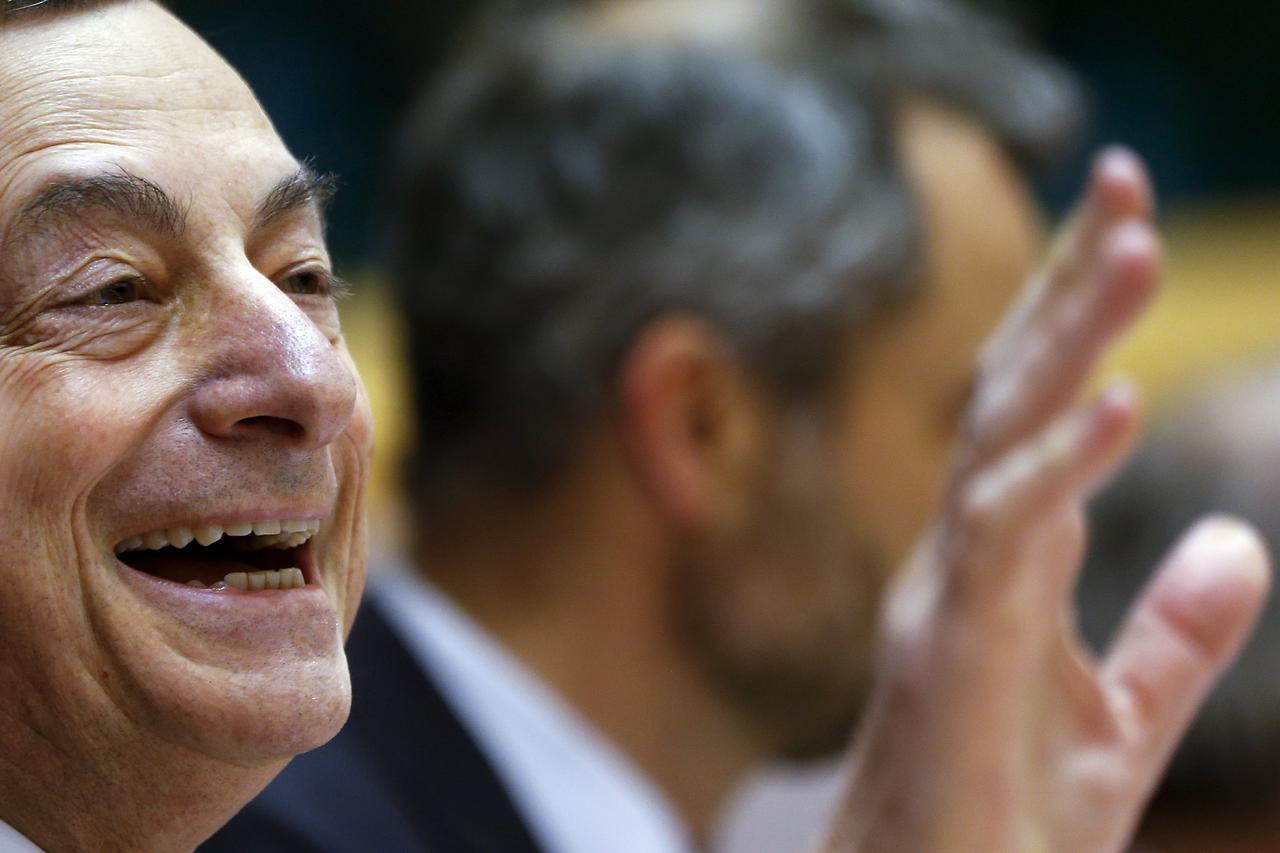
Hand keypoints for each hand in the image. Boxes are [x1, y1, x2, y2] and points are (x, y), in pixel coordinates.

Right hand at [821, 149, 1270, 852]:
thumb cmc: (1002, 820)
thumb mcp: (1122, 720)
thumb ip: (1177, 631)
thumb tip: (1245, 539)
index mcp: (1006, 561)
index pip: (1043, 411)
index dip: (1081, 316)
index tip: (1127, 221)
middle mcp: (965, 555)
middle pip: (1013, 393)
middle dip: (1068, 285)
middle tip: (1121, 175)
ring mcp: (948, 594)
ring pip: (1002, 440)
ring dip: (1067, 341)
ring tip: (1134, 247)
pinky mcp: (948, 650)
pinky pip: (1000, 541)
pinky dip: (1054, 467)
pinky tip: (1114, 404)